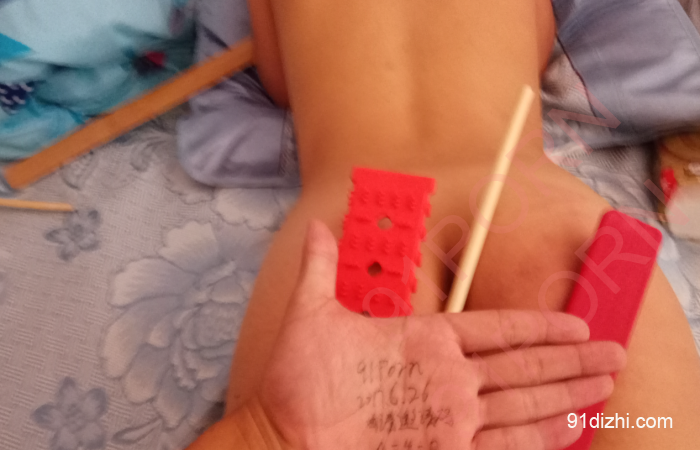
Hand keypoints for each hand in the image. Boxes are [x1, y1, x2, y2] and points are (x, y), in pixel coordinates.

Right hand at [257, 220, 625, 449]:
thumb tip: (317, 226)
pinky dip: (543, 438)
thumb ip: (320, 266)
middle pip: (526, 365)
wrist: (289, 440)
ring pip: (527, 405)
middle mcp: (449, 378)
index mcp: (424, 339)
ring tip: (603, 386)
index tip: (577, 325)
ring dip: (570, 394)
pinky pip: (508, 448)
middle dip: (575, 358)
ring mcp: (452, 421)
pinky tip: (568, 430)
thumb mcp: (308, 311)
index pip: (498, 328)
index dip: (543, 326)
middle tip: (614, 354)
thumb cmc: (299, 378)